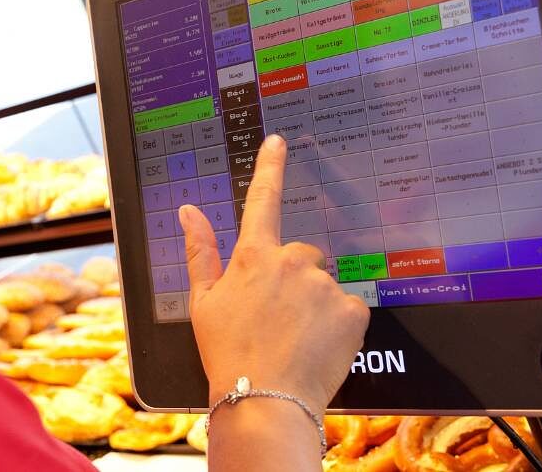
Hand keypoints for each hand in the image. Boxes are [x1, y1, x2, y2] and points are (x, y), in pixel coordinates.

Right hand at [181, 134, 369, 407]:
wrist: (264, 399)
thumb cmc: (228, 354)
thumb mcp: (203, 302)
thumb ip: (200, 250)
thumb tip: (189, 211)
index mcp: (254, 256)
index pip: (263, 200)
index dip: (270, 167)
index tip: (278, 143)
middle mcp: (293, 262)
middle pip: (301, 256)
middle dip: (293, 279)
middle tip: (276, 317)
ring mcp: (325, 286)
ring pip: (324, 286)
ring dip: (314, 305)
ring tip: (294, 339)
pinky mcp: (353, 311)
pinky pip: (348, 310)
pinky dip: (336, 326)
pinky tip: (317, 346)